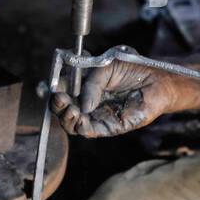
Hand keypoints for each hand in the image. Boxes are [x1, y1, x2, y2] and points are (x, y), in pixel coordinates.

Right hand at [50, 58, 179, 137]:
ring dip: (66, 117)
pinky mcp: (108, 126)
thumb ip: (92, 83)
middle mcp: (87, 101)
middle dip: (56, 105)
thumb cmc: (133, 70)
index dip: (50, 89)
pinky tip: (79, 117)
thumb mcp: (107, 68)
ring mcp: (96, 115)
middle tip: (59, 98)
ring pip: (71, 123)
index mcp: (83, 85)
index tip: (44, 87)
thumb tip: (82, 104)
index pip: (61, 90)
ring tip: (70, 109)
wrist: (156, 80)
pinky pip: (88, 131)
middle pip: (62, 109)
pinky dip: (80, 126)